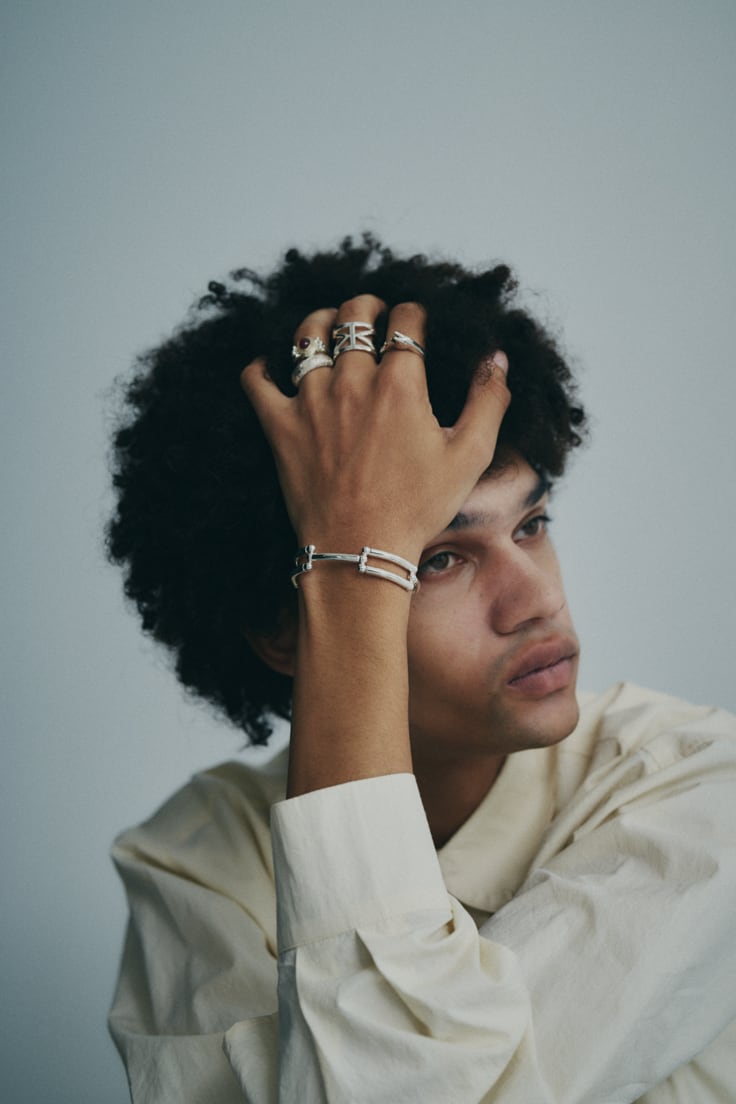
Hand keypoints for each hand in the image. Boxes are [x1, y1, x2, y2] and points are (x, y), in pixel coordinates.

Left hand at [241, 295, 509, 564]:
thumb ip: (488, 401)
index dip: (413, 312)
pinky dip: (262, 364)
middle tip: (375, 314)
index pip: (406, 320)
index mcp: (400, 385)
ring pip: (307, 334)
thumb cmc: (417, 508)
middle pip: (354, 314)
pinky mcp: (279, 426)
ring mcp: (310, 402)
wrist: (360, 549)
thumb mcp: (470, 457)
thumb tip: (497, 358)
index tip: (415, 322)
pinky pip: (256, 378)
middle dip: (369, 305)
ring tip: (331, 326)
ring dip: (321, 321)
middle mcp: (352, 383)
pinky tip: (274, 364)